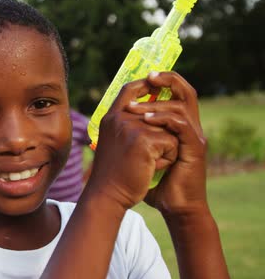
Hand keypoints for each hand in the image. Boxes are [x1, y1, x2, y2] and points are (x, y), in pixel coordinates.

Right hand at [87, 73, 180, 209]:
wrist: (107, 195)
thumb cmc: (112, 174)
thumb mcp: (114, 143)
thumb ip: (125, 126)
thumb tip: (146, 114)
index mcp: (111, 118)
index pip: (129, 90)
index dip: (145, 84)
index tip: (156, 84)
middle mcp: (119, 118)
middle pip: (156, 111)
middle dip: (159, 135)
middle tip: (141, 157)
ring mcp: (131, 127)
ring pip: (167, 129)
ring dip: (164, 149)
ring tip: (146, 163)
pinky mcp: (145, 140)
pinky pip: (171, 143)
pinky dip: (166, 159)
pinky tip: (150, 169)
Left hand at [126, 72, 208, 215]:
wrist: (174, 204)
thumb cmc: (155, 182)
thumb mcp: (139, 155)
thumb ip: (131, 138)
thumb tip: (108, 126)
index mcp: (178, 125)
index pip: (176, 92)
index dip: (163, 80)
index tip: (143, 75)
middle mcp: (189, 127)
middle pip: (186, 91)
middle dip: (167, 80)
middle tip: (148, 76)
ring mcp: (194, 136)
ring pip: (181, 106)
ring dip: (155, 104)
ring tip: (134, 109)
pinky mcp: (195, 148)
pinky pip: (181, 125)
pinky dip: (163, 119)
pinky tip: (145, 121)